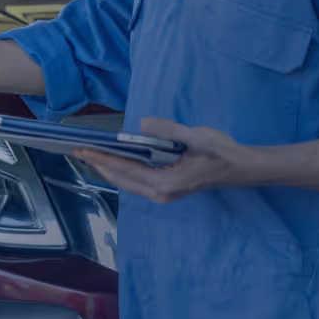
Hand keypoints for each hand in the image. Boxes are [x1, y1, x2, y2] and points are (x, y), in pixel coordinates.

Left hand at [74, 118, 256, 203]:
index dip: (101, 158)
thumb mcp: (197, 137)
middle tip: (77, 150)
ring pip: (126, 181)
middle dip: (98, 164)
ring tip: (90, 154)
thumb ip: (169, 130)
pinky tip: (113, 159)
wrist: (241, 168)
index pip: (125, 169)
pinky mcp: (165, 189)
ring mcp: (162, 193)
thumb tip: (142, 125)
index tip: (82, 149)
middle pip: (120, 178)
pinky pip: (135, 181)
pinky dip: (121, 170)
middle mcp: (160, 192)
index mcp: (166, 182)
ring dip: (108, 168)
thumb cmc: (222, 152)